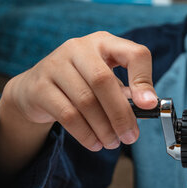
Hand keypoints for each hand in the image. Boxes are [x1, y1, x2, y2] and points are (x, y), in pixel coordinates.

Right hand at [0, 31, 156, 151]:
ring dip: (104, 129)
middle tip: (130, 137)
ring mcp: (55, 64)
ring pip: (86, 101)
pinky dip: (86, 134)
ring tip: (113, 143)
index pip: (133, 54)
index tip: (149, 105)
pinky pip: (68, 114)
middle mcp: (79, 48)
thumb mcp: (108, 83)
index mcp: (105, 43)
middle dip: (121, 114)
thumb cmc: (83, 85)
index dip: (143, 80)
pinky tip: (95, 143)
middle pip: (104, 81)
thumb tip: (147, 107)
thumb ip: (128, 93)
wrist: (37, 89)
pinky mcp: (39, 86)